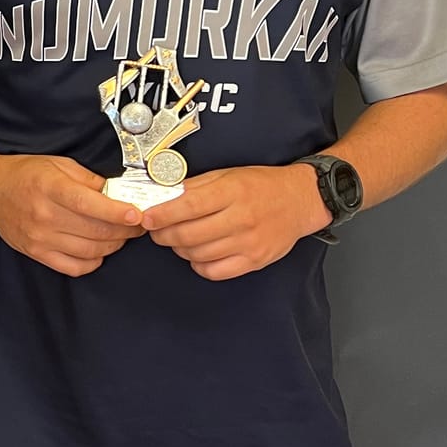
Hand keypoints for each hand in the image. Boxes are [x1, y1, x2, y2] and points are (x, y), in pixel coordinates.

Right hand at [0, 151, 142, 276]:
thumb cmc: (25, 174)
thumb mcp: (57, 164)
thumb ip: (89, 179)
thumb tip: (118, 192)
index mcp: (51, 188)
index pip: (90, 205)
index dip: (118, 212)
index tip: (137, 215)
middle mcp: (44, 215)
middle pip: (96, 230)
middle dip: (125, 230)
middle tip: (137, 224)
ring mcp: (40, 238)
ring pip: (90, 251)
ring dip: (113, 245)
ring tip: (120, 235)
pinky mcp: (36, 253)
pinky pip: (74, 267)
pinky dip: (93, 261)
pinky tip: (98, 250)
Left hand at [139, 164, 329, 279]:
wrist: (299, 200)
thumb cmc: (262, 186)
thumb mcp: (227, 175)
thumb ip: (196, 186)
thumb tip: (162, 195)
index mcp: (233, 192)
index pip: (189, 206)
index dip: (162, 214)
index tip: (146, 217)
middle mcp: (241, 218)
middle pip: (189, 234)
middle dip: (164, 234)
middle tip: (157, 229)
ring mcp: (249, 243)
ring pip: (198, 255)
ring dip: (179, 249)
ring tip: (179, 239)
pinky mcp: (254, 261)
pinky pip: (215, 272)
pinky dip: (199, 265)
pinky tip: (199, 253)